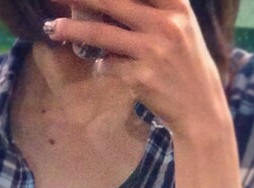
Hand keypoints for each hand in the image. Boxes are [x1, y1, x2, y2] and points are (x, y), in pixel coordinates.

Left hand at [44, 0, 228, 137]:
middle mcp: (165, 24)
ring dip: (72, 29)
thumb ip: (154, 9)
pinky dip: (100, 65)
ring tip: (53, 28)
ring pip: (101, 33)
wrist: (201, 110)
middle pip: (112, 0)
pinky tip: (102, 66)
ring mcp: (152, 51)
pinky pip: (108, 64)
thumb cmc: (187, 66)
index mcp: (177, 6)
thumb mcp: (181, 28)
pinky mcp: (141, 77)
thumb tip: (110, 3)